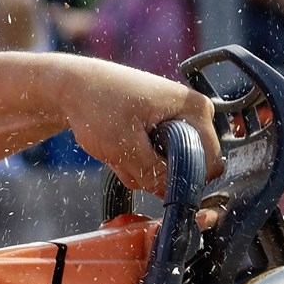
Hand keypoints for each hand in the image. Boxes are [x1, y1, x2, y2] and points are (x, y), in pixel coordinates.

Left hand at [43, 57, 221, 205]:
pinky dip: (137, 161)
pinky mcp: (163, 126)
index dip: (186, 179)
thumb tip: (175, 197)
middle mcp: (193, 111)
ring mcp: (178, 118)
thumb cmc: (96, 102)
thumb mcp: (125, 147)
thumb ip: (154, 176)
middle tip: (128, 159)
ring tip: (119, 149)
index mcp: (195, 109)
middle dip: (157, 173)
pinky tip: (120, 147)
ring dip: (142, 168)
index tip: (156, 180)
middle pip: (190, 165)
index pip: (211, 162)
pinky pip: (158, 158)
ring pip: (170, 166)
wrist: (72, 86)